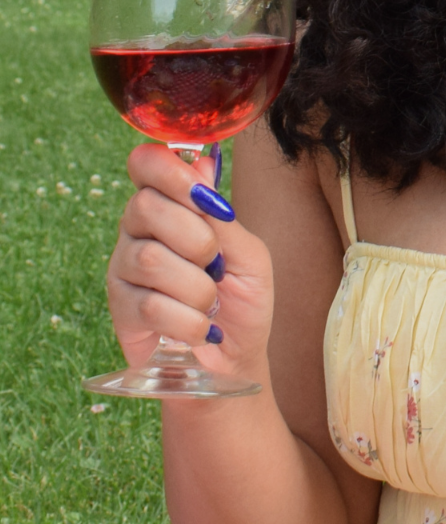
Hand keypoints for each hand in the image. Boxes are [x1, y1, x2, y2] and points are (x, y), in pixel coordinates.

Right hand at [106, 143, 274, 379]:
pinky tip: (199, 328)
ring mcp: (124, 268)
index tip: (199, 192)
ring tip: (210, 303)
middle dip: (197, 239)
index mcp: (170, 206)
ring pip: (150, 259)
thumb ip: (221, 216)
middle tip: (216, 265)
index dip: (167, 170)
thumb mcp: (249, 254)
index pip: (145, 164)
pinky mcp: (120, 309)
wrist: (235, 359)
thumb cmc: (243, 301)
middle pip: (146, 207)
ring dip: (198, 288)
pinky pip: (149, 304)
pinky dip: (189, 321)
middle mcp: (138, 230)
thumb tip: (201, 166)